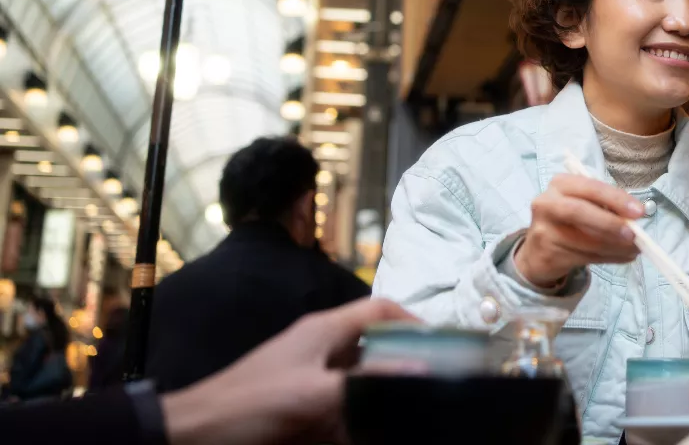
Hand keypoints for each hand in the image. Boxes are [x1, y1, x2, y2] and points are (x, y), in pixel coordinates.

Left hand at [161, 298, 415, 444]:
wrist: (191, 439)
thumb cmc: (251, 406)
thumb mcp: (313, 394)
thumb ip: (368, 383)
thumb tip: (424, 368)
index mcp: (324, 331)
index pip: (381, 310)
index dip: (414, 321)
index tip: (444, 347)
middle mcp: (320, 351)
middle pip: (376, 349)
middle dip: (403, 368)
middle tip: (432, 389)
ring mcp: (309, 381)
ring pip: (361, 384)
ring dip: (381, 401)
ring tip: (409, 417)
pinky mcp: (300, 411)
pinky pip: (342, 412)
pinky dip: (359, 423)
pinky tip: (372, 435)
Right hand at [514, 173, 643, 286]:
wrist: (539, 251)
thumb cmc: (569, 221)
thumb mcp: (584, 204)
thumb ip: (606, 207)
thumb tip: (635, 219)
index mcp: (560, 184)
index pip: (590, 187)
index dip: (616, 199)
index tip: (639, 212)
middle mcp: (547, 203)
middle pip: (579, 211)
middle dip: (610, 223)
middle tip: (633, 234)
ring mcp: (544, 230)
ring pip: (584, 240)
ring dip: (615, 246)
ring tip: (635, 249)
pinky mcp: (548, 254)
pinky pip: (584, 257)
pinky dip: (609, 258)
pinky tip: (623, 257)